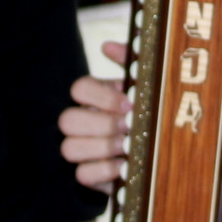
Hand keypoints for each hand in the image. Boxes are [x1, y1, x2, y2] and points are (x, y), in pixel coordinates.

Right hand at [59, 40, 131, 192]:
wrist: (155, 151)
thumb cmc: (146, 112)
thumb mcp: (143, 84)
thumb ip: (131, 60)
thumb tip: (107, 46)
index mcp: (93, 98)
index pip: (79, 89)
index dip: (101, 96)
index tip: (129, 102)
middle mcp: (81, 123)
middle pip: (66, 120)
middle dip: (101, 124)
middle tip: (128, 126)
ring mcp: (81, 150)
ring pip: (68, 148)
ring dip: (101, 147)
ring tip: (127, 145)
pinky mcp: (89, 175)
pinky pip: (81, 174)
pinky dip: (103, 170)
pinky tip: (124, 165)